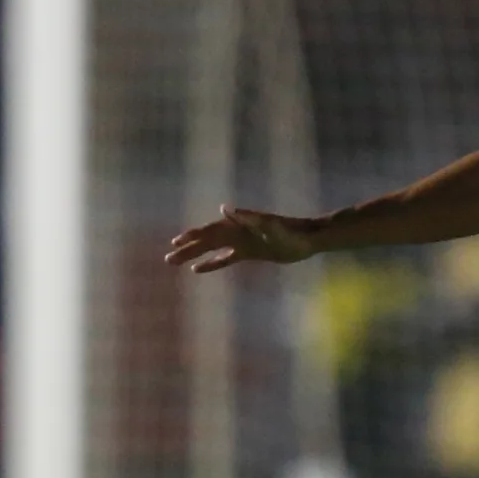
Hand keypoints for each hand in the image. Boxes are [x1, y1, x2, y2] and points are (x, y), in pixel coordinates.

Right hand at [166, 206, 317, 272]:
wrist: (310, 238)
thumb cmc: (292, 231)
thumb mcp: (270, 225)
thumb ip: (249, 218)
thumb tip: (224, 208)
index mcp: (239, 225)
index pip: (210, 230)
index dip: (193, 237)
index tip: (176, 243)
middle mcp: (237, 232)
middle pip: (207, 241)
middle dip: (187, 249)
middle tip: (168, 259)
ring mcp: (242, 242)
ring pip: (212, 249)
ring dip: (194, 255)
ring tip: (176, 263)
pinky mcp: (250, 252)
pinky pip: (226, 258)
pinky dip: (211, 263)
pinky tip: (197, 269)